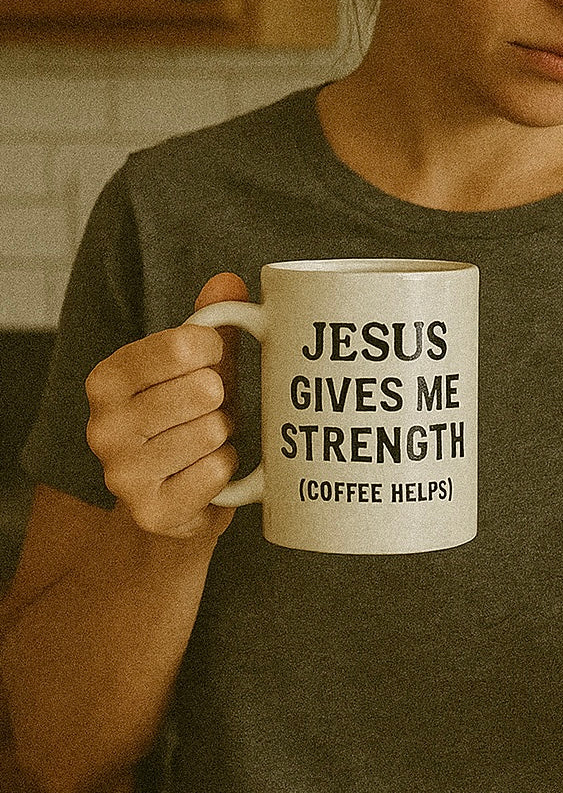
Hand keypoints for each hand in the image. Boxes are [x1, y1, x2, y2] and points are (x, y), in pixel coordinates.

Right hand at [85, 272, 249, 540]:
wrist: (179, 497)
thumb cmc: (189, 420)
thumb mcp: (198, 367)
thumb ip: (211, 322)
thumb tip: (230, 282)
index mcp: (107, 378)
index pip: (185, 344)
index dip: (214, 352)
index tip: (209, 362)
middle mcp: (103, 425)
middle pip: (204, 390)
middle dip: (220, 401)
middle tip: (206, 413)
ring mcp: (122, 473)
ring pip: (213, 431)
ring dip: (224, 436)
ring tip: (205, 443)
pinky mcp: (151, 510)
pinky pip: (217, 472)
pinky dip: (226, 469)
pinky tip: (206, 473)